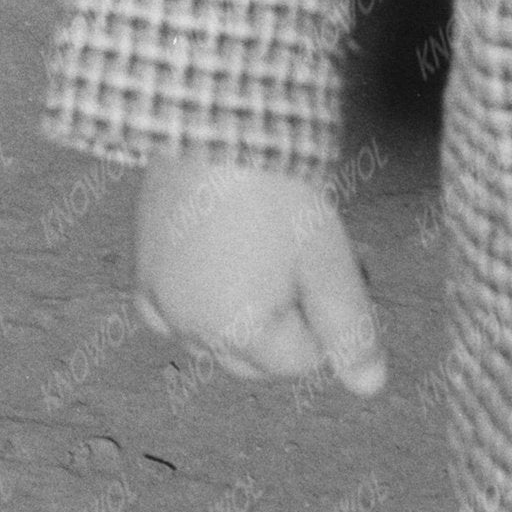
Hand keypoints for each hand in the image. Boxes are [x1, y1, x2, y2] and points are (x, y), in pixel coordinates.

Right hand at [136, 153, 388, 394]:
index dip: (325, 319)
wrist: (214, 125)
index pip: (301, 360)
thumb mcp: (328, 261)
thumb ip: (350, 329)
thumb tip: (370, 386)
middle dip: (285, 326)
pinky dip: (192, 305)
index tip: (332, 268)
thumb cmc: (277, 192)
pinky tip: (212, 273)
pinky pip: (165, 311)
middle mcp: (192, 327)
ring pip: (211, 337)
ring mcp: (158, 297)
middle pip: (254, 358)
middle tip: (304, 265)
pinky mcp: (141, 265)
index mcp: (240, 333)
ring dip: (239, 317)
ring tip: (263, 259)